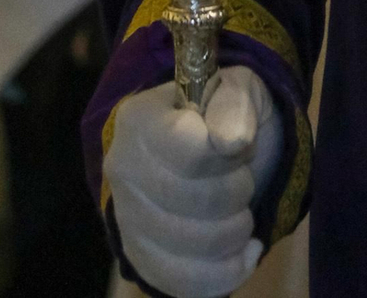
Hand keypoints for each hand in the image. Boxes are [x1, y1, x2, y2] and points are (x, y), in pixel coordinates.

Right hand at [107, 67, 283, 297]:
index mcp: (140, 119)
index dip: (229, 156)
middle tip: (243, 178)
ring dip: (236, 231)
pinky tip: (244, 252)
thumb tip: (232, 140)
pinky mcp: (139, 259)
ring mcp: (126, 218)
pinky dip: (227, 273)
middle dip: (238, 192)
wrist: (205, 149)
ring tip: (241, 211)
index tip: (239, 146)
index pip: (191, 152)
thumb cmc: (221, 115)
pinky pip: (183, 284)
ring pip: (193, 248)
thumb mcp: (238, 89)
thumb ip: (234, 105)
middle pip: (195, 203)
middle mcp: (122, 169)